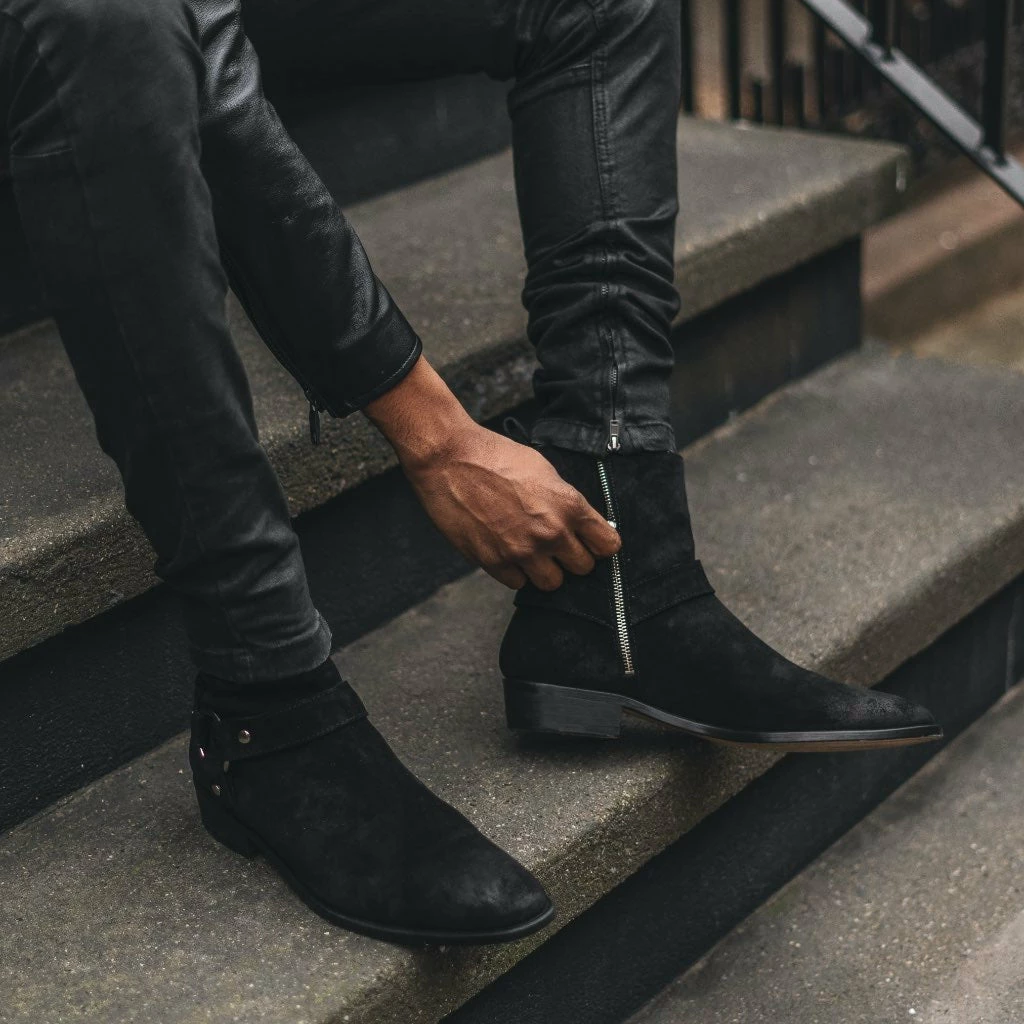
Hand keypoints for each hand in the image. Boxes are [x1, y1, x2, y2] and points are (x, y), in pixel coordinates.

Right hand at [401, 425, 620, 589]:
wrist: (449, 459)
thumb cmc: (495, 457)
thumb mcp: (544, 470)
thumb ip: (565, 501)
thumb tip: (579, 523)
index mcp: (569, 505)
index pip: (608, 545)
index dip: (599, 544)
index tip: (590, 542)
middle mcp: (551, 532)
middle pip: (583, 568)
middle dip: (572, 558)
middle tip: (556, 546)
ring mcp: (522, 551)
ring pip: (552, 583)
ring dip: (544, 570)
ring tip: (531, 552)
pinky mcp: (494, 562)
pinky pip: (518, 584)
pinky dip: (515, 572)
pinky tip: (506, 551)